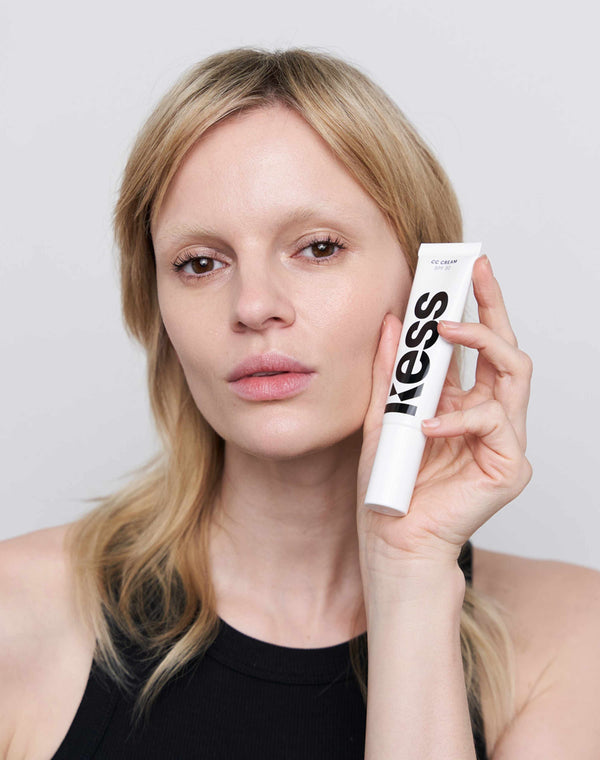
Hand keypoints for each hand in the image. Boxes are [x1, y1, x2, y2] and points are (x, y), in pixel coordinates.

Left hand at [357, 255, 532, 573]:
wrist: (392, 539)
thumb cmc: (389, 484)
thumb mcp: (383, 415)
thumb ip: (389, 372)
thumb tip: (389, 322)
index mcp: (460, 404)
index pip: (476, 348)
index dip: (473, 306)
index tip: (461, 269)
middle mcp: (487, 416)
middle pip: (505, 349)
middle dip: (493, 304)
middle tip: (477, 269)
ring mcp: (503, 439)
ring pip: (514, 372)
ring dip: (481, 341)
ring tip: (444, 327)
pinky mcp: (509, 465)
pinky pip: (492, 422)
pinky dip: (458, 417)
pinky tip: (428, 424)